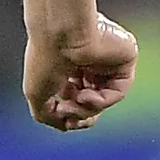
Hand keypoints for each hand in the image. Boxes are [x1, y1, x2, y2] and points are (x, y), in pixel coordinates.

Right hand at [25, 14, 136, 130]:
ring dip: (88, 109)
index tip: (64, 119)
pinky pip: (118, 92)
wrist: (60, 33)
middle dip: (80, 113)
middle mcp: (89, 63)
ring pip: (105, 99)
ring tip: (75, 101)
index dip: (71, 114)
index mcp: (69, 65)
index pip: (77, 96)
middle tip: (68, 114)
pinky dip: (102, 102)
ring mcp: (108, 63)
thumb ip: (47, 115)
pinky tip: (87, 96)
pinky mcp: (124, 60)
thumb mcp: (36, 94)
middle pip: (92, 101)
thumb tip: (65, 125)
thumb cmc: (45, 56)